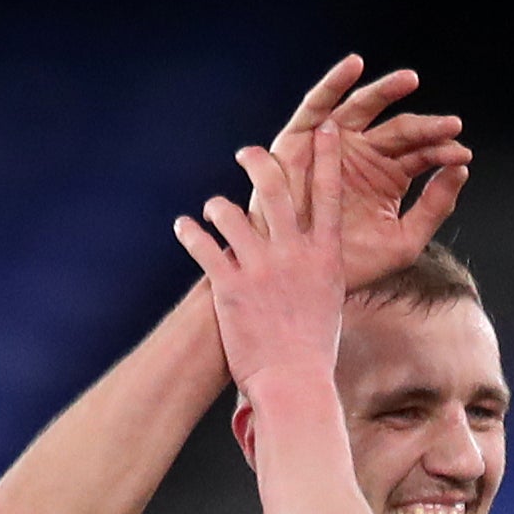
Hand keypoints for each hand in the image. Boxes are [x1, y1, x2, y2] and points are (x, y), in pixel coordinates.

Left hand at [175, 125, 344, 390]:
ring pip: (229, 211)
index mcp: (325, 257)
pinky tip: (184, 227)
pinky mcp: (229, 285)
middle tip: (248, 154)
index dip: (326, 158)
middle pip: (275, 187)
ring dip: (217, 206)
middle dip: (260, 161)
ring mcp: (261, 268)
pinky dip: (189, 231)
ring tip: (211, 211)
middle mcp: (294, 254)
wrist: (293, 383)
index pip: (328, 194)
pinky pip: (202, 243)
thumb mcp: (329, 300)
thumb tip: (313, 247)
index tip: (323, 130)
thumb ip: (319, 266)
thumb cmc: (313, 349)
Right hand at [259, 54, 470, 291]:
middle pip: (400, 130)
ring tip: (410, 80)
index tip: (462, 155)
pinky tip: (354, 66)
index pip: (422, 154)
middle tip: (451, 125)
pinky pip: (318, 105)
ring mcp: (335, 144)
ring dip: (385, 91)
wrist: (305, 276)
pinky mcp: (303, 139)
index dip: (442, 151)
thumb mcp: (404, 241)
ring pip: (363, 109)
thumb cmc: (353, 263)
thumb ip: (435, 208)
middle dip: (425, 126)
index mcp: (390, 176)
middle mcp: (365, 154)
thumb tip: (461, 169)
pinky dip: (334, 83)